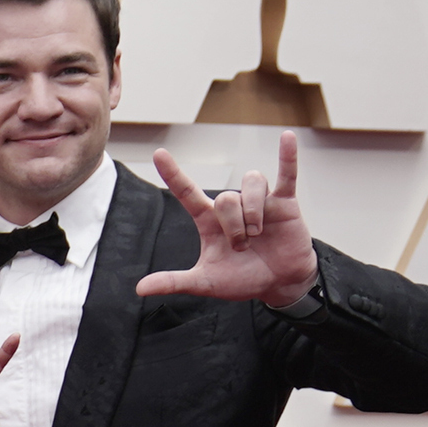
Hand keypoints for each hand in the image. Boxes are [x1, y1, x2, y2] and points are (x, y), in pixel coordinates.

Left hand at [141, 132, 318, 306]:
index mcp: (209, 221)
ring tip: (258, 234)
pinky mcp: (284, 203)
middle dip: (233, 226)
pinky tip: (287, 138)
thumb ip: (174, 282)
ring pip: (250, 184)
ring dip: (253, 211)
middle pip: (225, 197)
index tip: (159, 154)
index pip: (187, 192)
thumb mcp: (205, 282)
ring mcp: (259, 201)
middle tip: (242, 247)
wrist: (278, 285)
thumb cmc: (242, 279)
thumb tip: (140, 288)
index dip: (173, 174)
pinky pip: (286, 174)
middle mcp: (232, 207)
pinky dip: (287, 157)